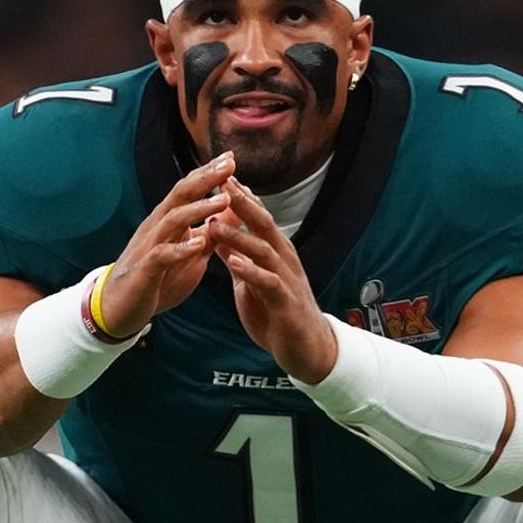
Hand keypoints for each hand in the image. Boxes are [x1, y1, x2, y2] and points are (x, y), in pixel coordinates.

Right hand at [95, 153, 235, 338]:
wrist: (120, 307)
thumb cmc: (158, 279)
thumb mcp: (190, 256)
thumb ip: (210, 236)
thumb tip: (234, 216)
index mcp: (168, 221)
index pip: (188, 189)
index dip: (208, 173)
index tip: (231, 158)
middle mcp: (157, 226)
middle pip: (181, 194)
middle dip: (206, 178)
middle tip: (229, 165)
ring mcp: (150, 246)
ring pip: (174, 219)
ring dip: (200, 209)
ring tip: (224, 200)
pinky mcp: (146, 269)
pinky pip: (162, 255)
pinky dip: (181, 248)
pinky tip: (199, 243)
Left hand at [211, 183, 339, 382]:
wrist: (308, 349)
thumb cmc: (278, 314)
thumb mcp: (252, 282)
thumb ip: (238, 257)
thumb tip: (219, 235)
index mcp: (275, 252)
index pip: (257, 216)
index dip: (239, 195)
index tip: (218, 173)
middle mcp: (284, 259)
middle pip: (263, 223)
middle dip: (241, 202)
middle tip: (220, 180)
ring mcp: (286, 279)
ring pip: (263, 250)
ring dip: (238, 236)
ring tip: (214, 223)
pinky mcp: (285, 303)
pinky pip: (267, 283)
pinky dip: (250, 271)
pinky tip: (232, 263)